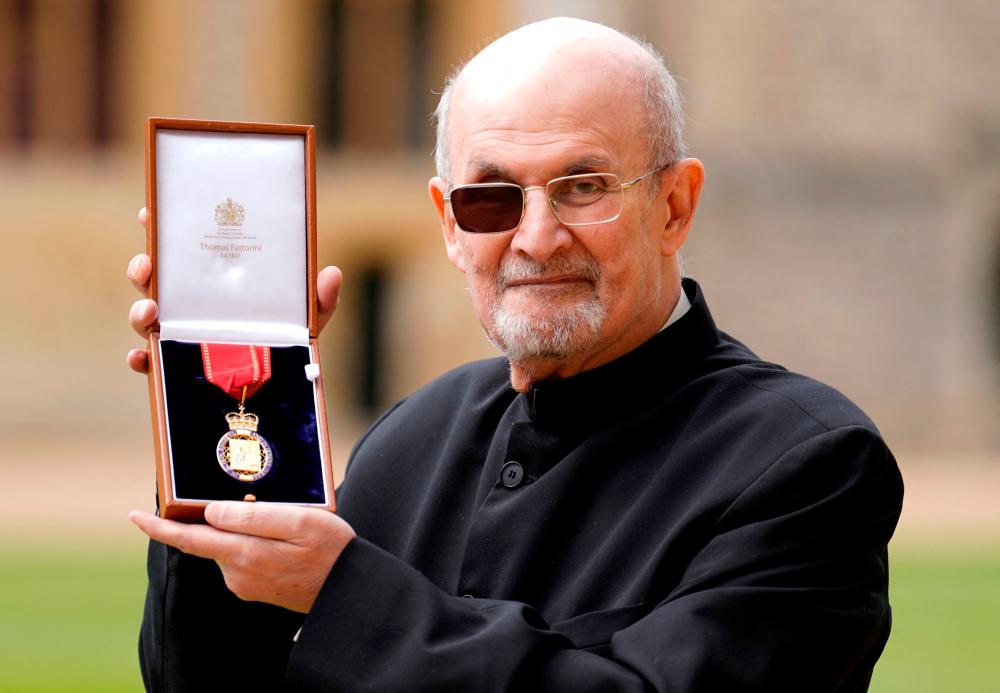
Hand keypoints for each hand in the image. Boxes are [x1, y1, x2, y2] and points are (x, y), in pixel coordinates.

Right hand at [126, 207, 343, 372]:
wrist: (283, 384)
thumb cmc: (289, 337)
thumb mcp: (307, 315)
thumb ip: (320, 298)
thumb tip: (332, 273)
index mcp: (213, 282)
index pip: (181, 251)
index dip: (159, 229)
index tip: (148, 214)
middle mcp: (190, 305)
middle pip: (153, 281)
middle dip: (142, 269)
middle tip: (147, 266)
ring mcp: (180, 335)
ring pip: (145, 319)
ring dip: (138, 312)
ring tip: (149, 312)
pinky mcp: (177, 368)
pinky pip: (151, 363)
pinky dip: (141, 360)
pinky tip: (141, 358)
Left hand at [129, 502, 354, 612]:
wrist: (350, 591)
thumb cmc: (331, 550)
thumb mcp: (299, 521)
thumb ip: (253, 517)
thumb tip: (211, 513)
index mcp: (244, 554)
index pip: (190, 539)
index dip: (160, 528)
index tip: (134, 516)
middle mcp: (238, 574)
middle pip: (213, 536)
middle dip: (224, 517)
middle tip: (263, 502)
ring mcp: (246, 584)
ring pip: (231, 545)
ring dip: (246, 529)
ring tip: (288, 523)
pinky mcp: (256, 588)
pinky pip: (244, 557)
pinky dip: (254, 542)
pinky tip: (285, 539)